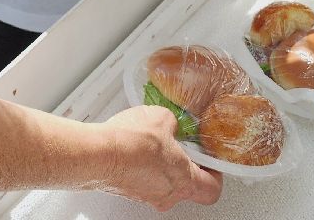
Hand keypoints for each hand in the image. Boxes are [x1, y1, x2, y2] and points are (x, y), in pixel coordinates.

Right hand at [97, 106, 222, 209]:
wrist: (98, 153)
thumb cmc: (132, 142)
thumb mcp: (163, 118)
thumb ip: (174, 123)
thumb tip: (171, 124)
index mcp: (185, 181)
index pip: (212, 189)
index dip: (214, 174)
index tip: (210, 160)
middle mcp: (168, 195)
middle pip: (187, 186)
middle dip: (185, 164)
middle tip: (180, 146)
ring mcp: (146, 196)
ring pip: (163, 183)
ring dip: (161, 164)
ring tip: (152, 142)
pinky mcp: (128, 191)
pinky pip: (143, 179)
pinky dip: (142, 165)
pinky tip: (135, 146)